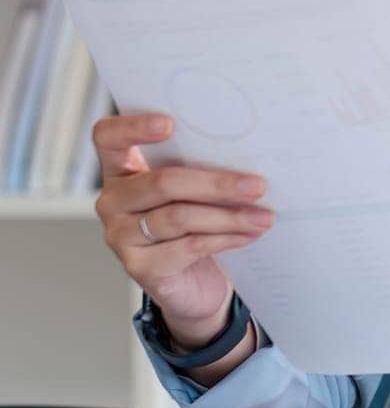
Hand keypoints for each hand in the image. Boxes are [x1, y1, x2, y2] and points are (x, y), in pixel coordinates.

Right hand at [93, 112, 273, 347]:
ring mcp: (121, 236)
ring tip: (264, 216)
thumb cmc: (195, 225)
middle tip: (257, 185)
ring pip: (179, 217)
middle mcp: (114, 201)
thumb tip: (251, 152)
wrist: (194, 284)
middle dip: (216, 184)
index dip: (133, 127)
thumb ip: (203, 168)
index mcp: (122, 170)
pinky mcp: (139, 267)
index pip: (108, 138)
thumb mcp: (195, 191)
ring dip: (229, 216)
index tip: (170, 123)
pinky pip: (188, 246)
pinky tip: (249, 235)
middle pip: (163, 183)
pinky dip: (225, 238)